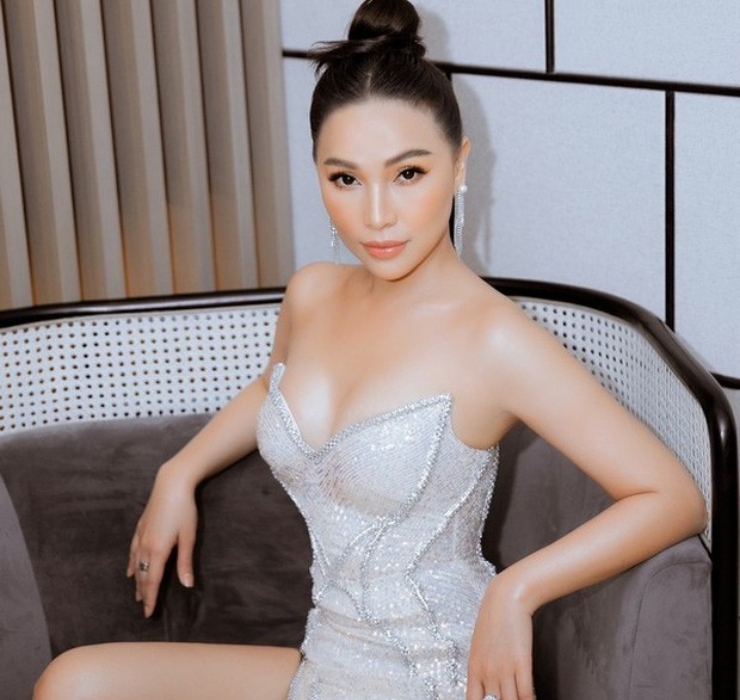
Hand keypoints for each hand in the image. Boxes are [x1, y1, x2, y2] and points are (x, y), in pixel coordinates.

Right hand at [126, 463, 197, 616]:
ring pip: (135, 565)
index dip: (150, 599)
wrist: (172, 485)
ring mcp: (140, 536)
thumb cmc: (184, 510)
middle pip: (142, 576)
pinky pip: (132, 551)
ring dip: (136, 581)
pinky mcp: (140, 527)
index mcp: (158, 551)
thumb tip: (187, 585)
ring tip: (137, 594)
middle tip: (144, 608)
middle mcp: (145, 546)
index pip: (152, 581)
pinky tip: (129, 570)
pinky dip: (131, 564)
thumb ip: (185, 562)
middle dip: (143, 593)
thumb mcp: (188, 537)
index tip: (149, 614)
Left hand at [466, 574, 535, 699]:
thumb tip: (486, 687)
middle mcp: (487, 672)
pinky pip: (526, 693)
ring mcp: (504, 669)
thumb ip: (482, 668)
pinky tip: (533, 699)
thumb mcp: (479, 646)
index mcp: (474, 668)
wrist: (505, 599)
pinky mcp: (521, 663)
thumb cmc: (492, 619)